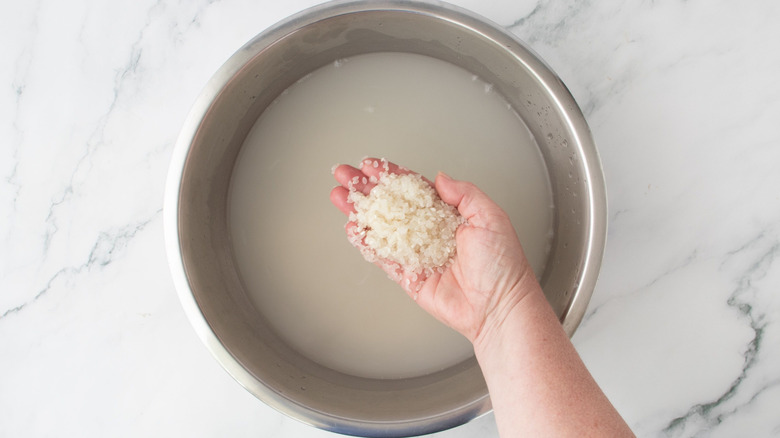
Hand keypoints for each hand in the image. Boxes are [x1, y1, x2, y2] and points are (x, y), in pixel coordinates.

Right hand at [330, 158, 541, 342]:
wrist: (499, 306)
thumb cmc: (503, 264)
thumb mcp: (490, 216)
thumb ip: (464, 193)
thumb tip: (440, 177)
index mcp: (450, 214)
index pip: (414, 189)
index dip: (391, 175)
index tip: (371, 165)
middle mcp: (431, 232)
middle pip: (392, 205)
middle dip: (366, 189)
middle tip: (344, 175)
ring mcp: (418, 254)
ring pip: (383, 228)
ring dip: (360, 212)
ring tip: (339, 197)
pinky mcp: (410, 277)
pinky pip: (384, 258)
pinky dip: (367, 244)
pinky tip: (353, 229)